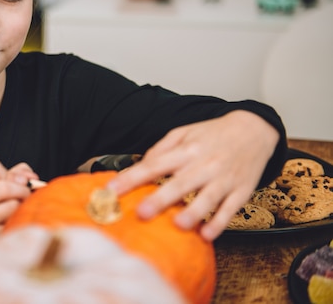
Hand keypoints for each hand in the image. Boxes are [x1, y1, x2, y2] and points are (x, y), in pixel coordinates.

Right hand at [0, 152, 37, 246]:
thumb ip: (15, 173)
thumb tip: (31, 179)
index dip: (3, 171)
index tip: (5, 182)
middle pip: (5, 187)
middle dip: (22, 191)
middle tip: (25, 197)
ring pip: (13, 206)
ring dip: (21, 209)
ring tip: (15, 213)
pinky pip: (14, 224)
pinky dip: (19, 224)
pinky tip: (11, 226)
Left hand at [107, 110, 278, 240]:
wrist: (254, 131)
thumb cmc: (213, 134)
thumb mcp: (183, 132)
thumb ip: (160, 148)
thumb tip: (141, 165)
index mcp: (186, 151)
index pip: (154, 165)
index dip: (131, 178)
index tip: (111, 190)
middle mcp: (203, 165)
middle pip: (180, 183)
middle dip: (161, 199)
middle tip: (142, 213)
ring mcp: (223, 179)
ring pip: (208, 198)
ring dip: (194, 212)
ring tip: (179, 225)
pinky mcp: (241, 191)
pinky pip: (230, 210)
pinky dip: (219, 223)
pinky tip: (207, 234)